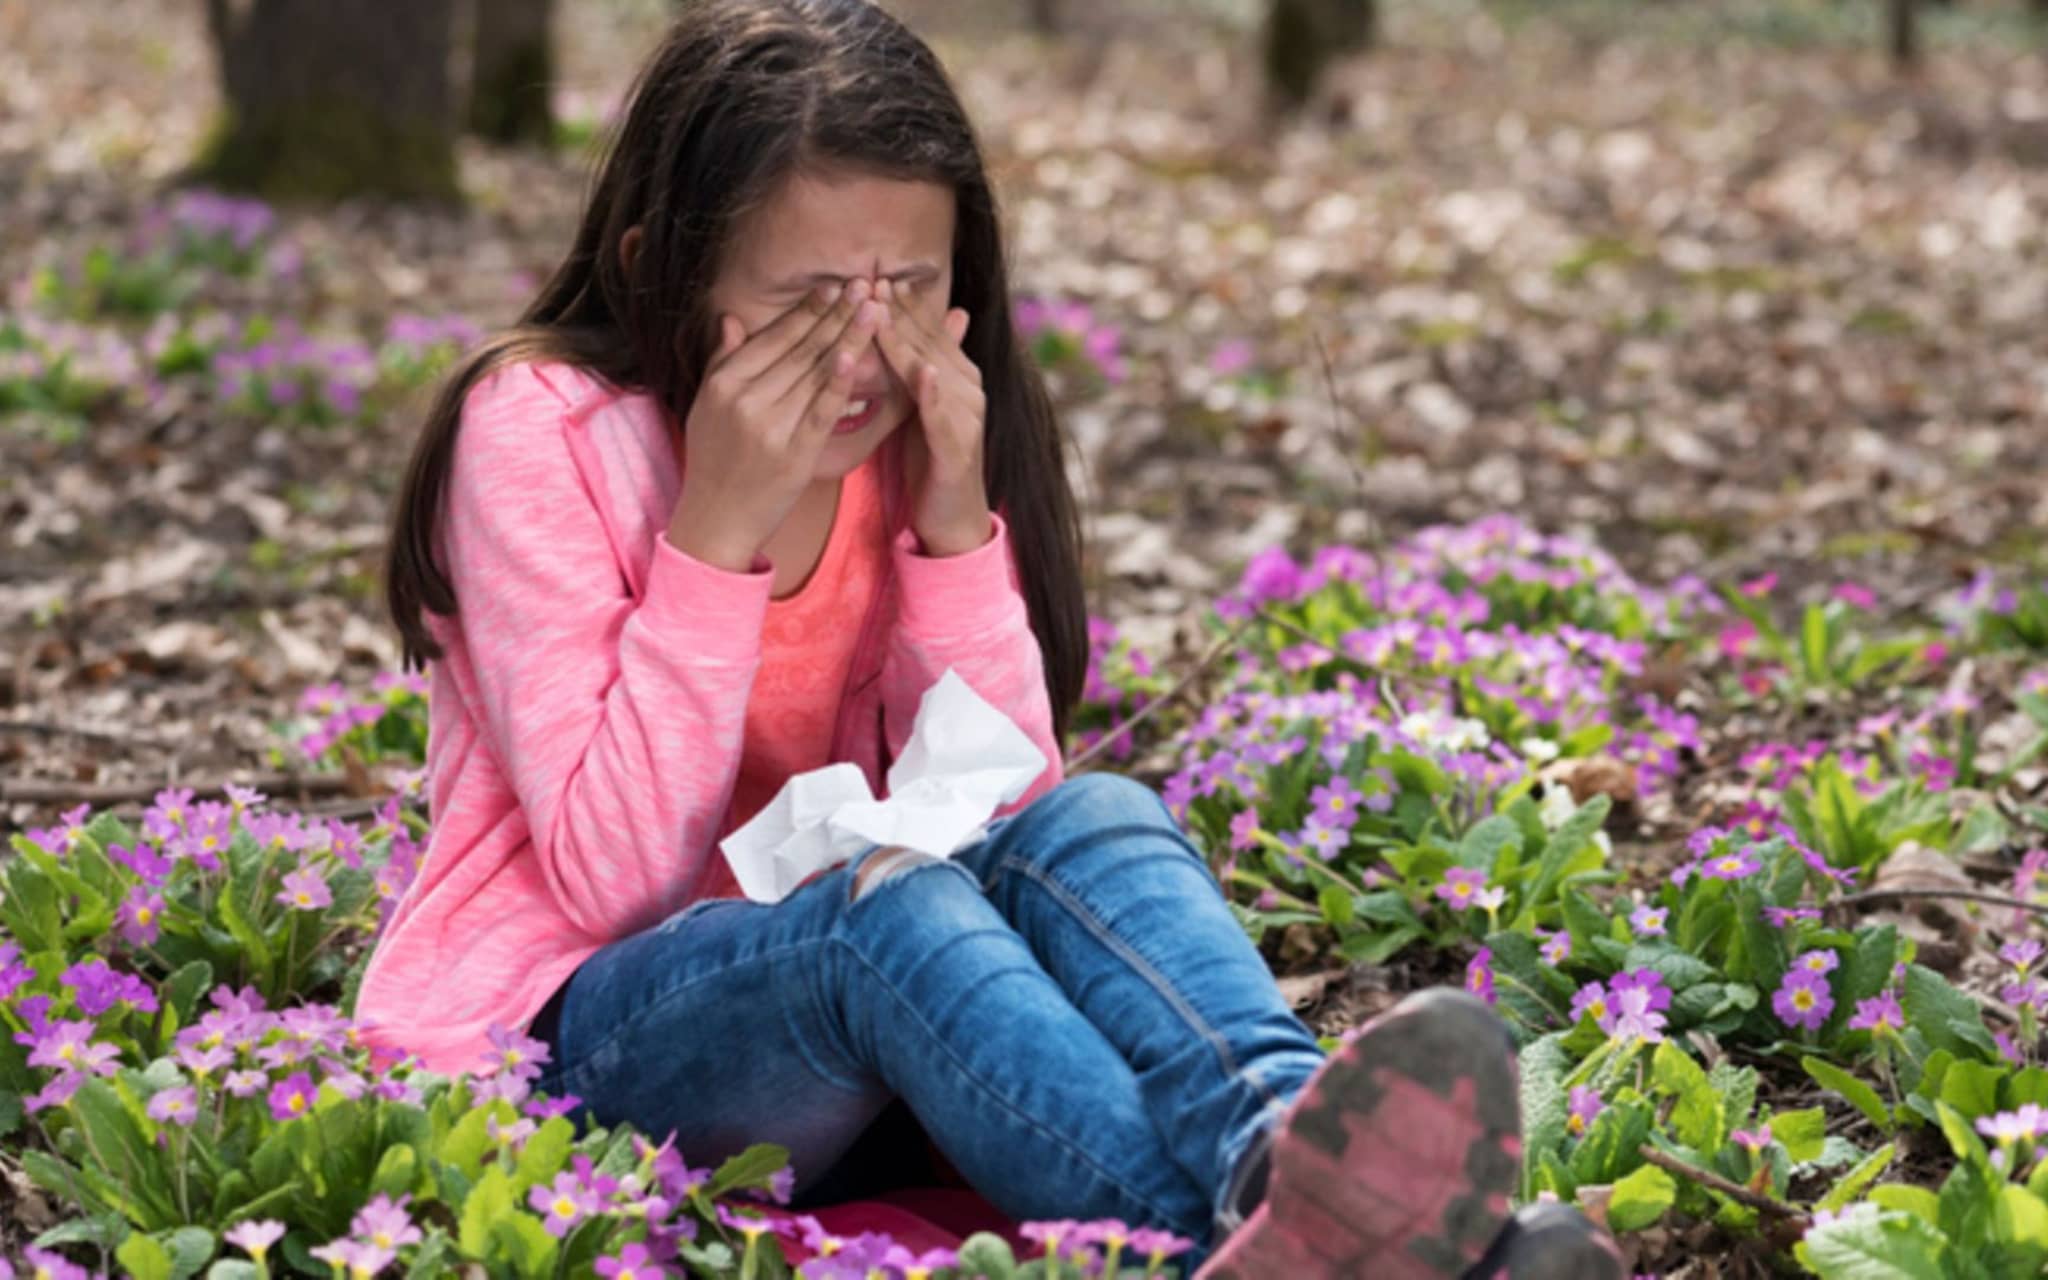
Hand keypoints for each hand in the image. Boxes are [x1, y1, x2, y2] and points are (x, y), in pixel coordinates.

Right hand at [667, 280, 883, 570]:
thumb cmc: (714, 462)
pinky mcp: (793, 453)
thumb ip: (723, 362)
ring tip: (875, 309)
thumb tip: (733, 320)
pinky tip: (857, 355)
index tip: (835, 286)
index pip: (774, 337)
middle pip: (799, 348)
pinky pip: (822, 410)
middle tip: (865, 283)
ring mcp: (769, 425)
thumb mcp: (706, 408)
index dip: (808, 310)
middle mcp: (744, 398)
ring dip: (849, 337)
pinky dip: (839, 381)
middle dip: (836, 314)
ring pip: (815, 372)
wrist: (717, 521)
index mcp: (725, 382)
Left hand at [873, 278, 992, 555]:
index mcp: (955, 377)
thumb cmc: (929, 460)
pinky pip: (943, 416)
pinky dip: (933, 392)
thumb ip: (908, 368)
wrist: (951, 517)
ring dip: (909, 340)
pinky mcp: (959, 449)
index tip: (872, 276)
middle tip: (872, 280)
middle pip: (929, 341)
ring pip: (934, 370)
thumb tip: (892, 330)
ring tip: (884, 311)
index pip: (926, 330)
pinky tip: (921, 370)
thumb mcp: (916, 406)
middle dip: (900, 311)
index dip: (901, 303)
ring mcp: (967, 418)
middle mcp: (967, 390)